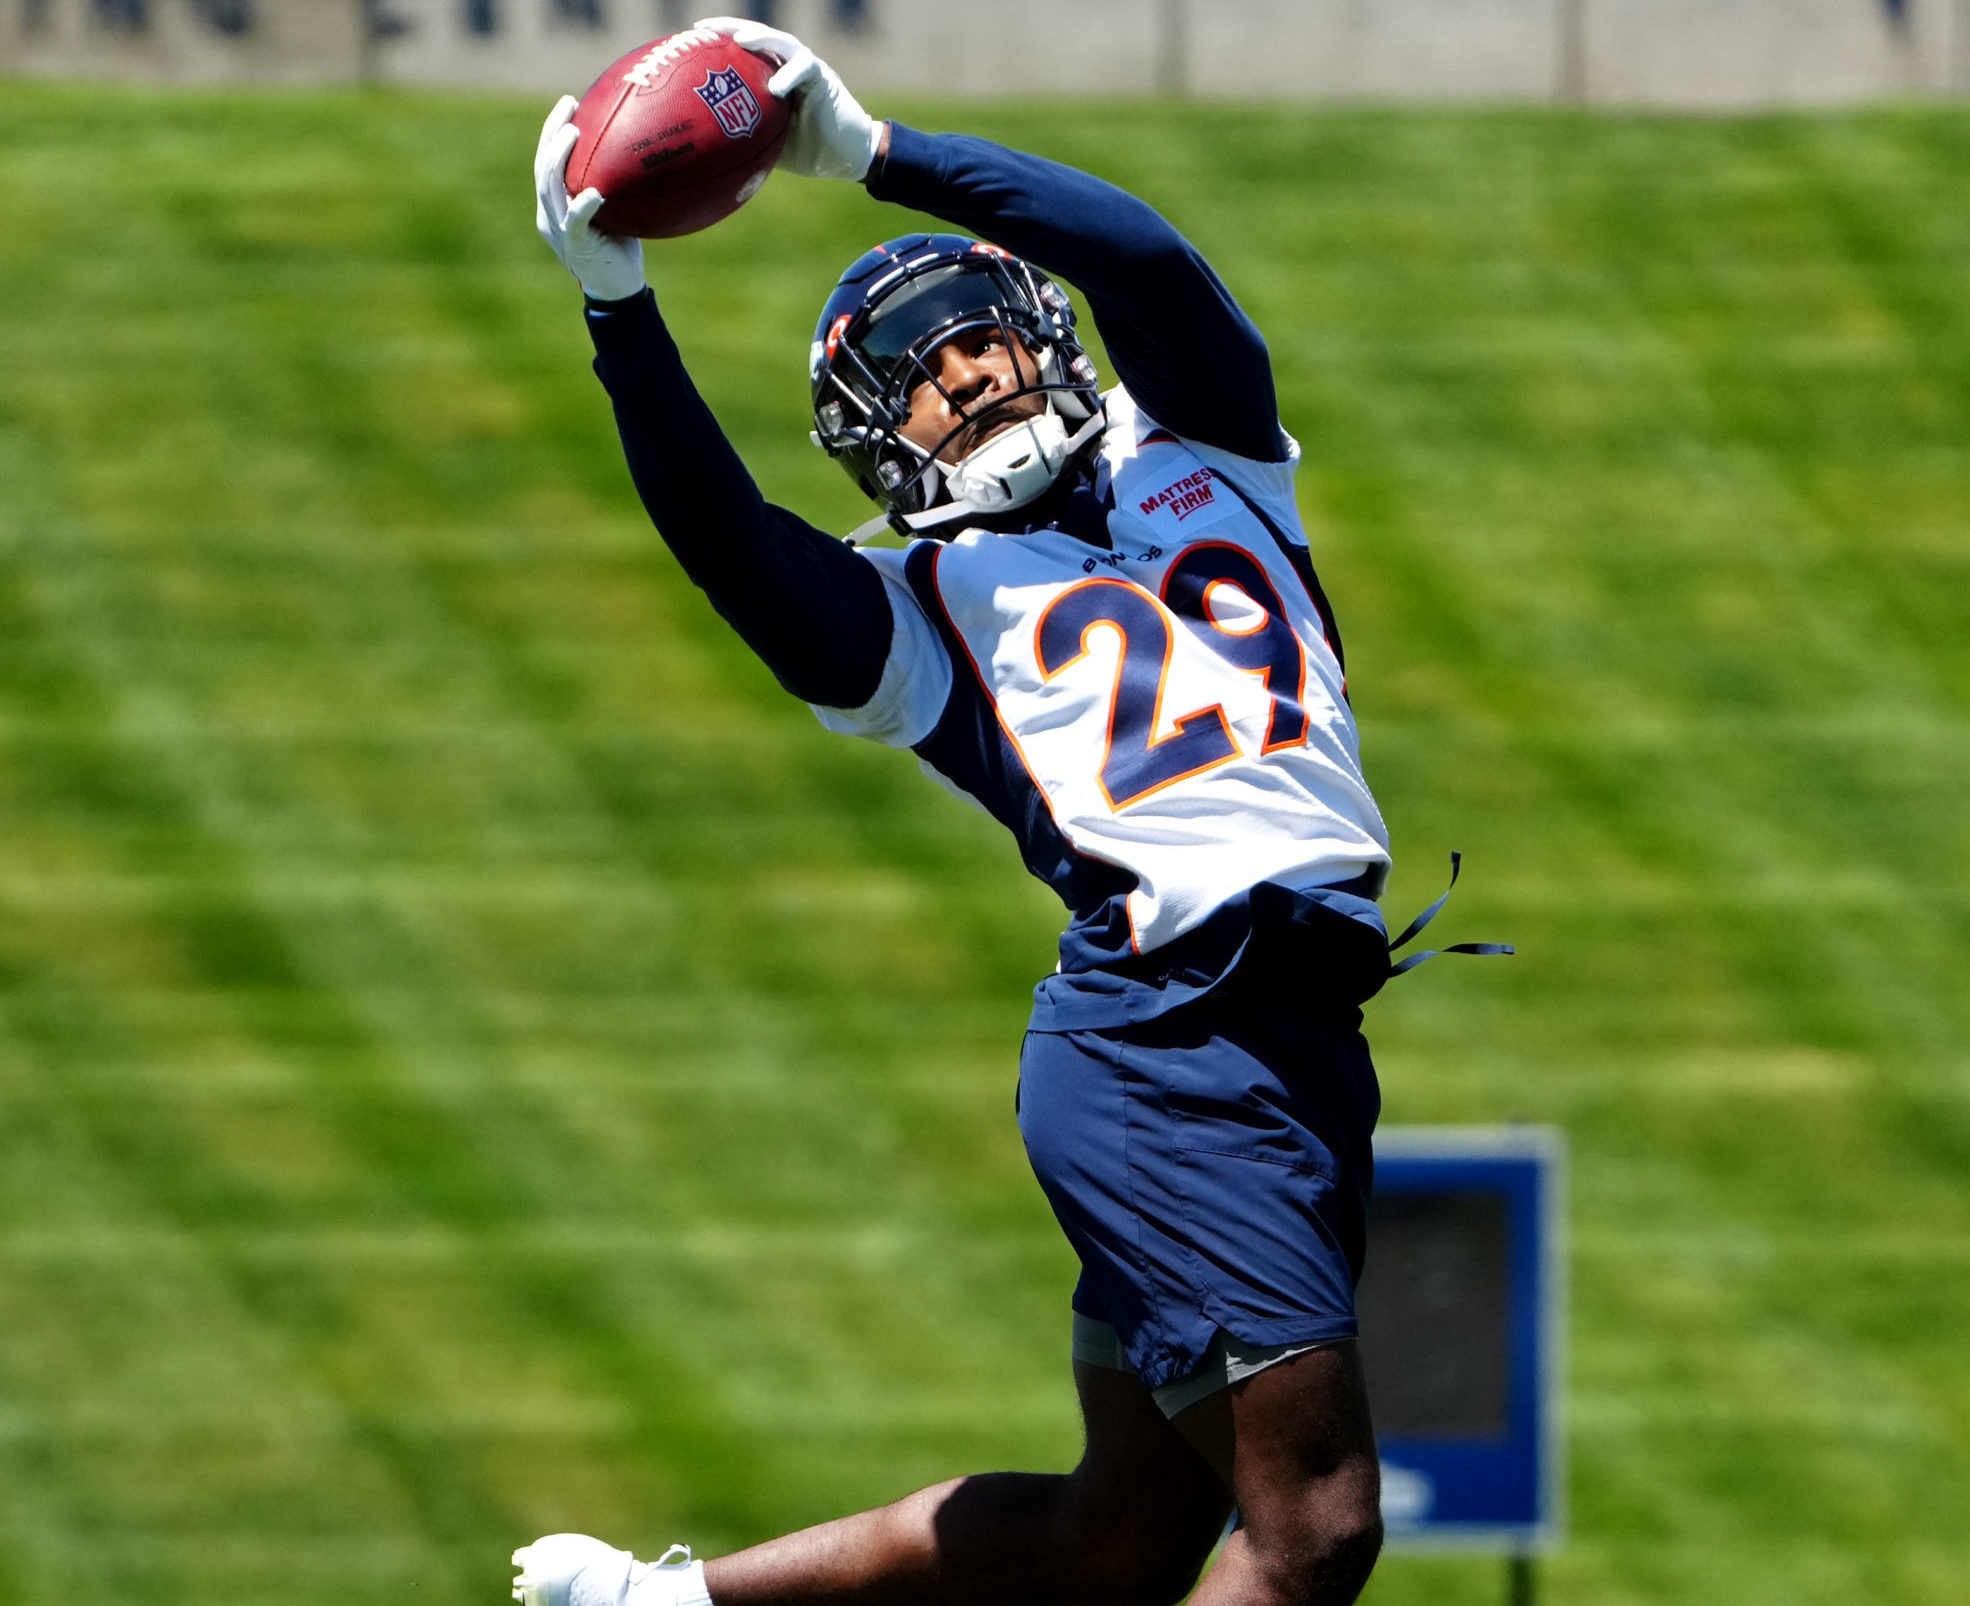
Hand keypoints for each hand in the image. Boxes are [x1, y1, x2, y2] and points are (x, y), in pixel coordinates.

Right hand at [533, 95, 646, 302]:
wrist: (618, 291)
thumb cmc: (621, 249)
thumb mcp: (616, 211)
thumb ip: (613, 186)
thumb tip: (636, 153)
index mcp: (555, 205)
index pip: (546, 161)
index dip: (553, 131)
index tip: (569, 104)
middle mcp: (550, 214)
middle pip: (542, 166)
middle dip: (552, 132)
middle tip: (568, 105)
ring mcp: (559, 230)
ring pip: (550, 188)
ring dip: (559, 158)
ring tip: (573, 133)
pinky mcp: (576, 247)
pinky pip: (576, 222)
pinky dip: (583, 205)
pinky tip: (595, 192)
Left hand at [695, 16, 881, 181]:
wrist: (846, 157)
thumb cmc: (808, 151)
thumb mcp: (768, 143)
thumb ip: (745, 136)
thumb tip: (709, 150)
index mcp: (770, 75)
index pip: (741, 52)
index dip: (716, 44)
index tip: (688, 43)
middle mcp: (786, 65)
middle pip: (756, 36)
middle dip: (730, 28)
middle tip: (703, 28)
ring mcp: (805, 67)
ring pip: (781, 42)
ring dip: (761, 38)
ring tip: (740, 41)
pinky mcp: (823, 77)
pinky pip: (806, 67)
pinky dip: (790, 74)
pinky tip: (775, 87)